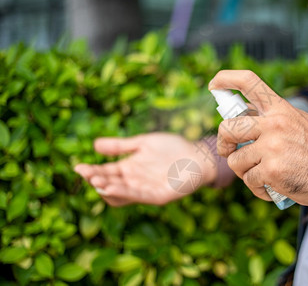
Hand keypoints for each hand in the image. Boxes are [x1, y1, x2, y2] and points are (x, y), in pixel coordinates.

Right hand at [74, 133, 217, 205]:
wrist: (197, 155)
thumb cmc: (172, 148)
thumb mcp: (143, 143)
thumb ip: (120, 146)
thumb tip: (94, 144)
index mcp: (129, 168)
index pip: (106, 172)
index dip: (92, 171)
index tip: (78, 167)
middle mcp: (134, 181)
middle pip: (110, 184)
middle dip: (96, 179)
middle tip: (85, 172)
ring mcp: (145, 190)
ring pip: (121, 194)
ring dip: (107, 188)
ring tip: (96, 180)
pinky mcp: (157, 197)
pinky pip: (138, 197)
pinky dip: (124, 193)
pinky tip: (112, 187)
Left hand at [209, 70, 307, 205]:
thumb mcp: (297, 121)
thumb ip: (271, 119)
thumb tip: (244, 116)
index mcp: (279, 108)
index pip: (249, 82)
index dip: (226, 79)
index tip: (214, 84)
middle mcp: (274, 123)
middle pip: (227, 128)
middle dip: (223, 144)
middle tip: (228, 152)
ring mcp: (271, 146)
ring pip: (235, 161)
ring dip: (244, 172)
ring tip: (261, 175)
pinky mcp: (271, 170)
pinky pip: (249, 180)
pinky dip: (257, 188)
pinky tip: (271, 188)